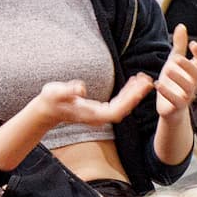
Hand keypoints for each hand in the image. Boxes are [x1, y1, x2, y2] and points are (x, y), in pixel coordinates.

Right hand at [25, 75, 151, 133]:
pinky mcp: (100, 109)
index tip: (140, 89)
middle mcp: (98, 117)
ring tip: (144, 79)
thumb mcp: (55, 92)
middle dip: (137, 95)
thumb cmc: (50, 100)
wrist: (47, 109)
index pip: (116, 110)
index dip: (130, 100)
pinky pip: (118, 102)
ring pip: (123, 105)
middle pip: (123, 108)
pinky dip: (127, 92)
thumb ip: (68, 90)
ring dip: (134, 93)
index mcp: (92, 114)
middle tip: (149, 80)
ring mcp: (100, 114)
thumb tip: (80, 88)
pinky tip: (133, 81)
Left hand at [154, 25, 196, 121]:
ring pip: (188, 88)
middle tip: (177, 59)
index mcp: (194, 72)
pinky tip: (158, 84)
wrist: (170, 108)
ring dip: (178, 78)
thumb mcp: (175, 62)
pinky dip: (168, 93)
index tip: (193, 44)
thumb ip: (180, 45)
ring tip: (167, 70)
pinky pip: (176, 100)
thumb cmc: (174, 82)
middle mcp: (193, 84)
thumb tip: (182, 26)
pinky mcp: (178, 106)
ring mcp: (187, 96)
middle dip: (188, 66)